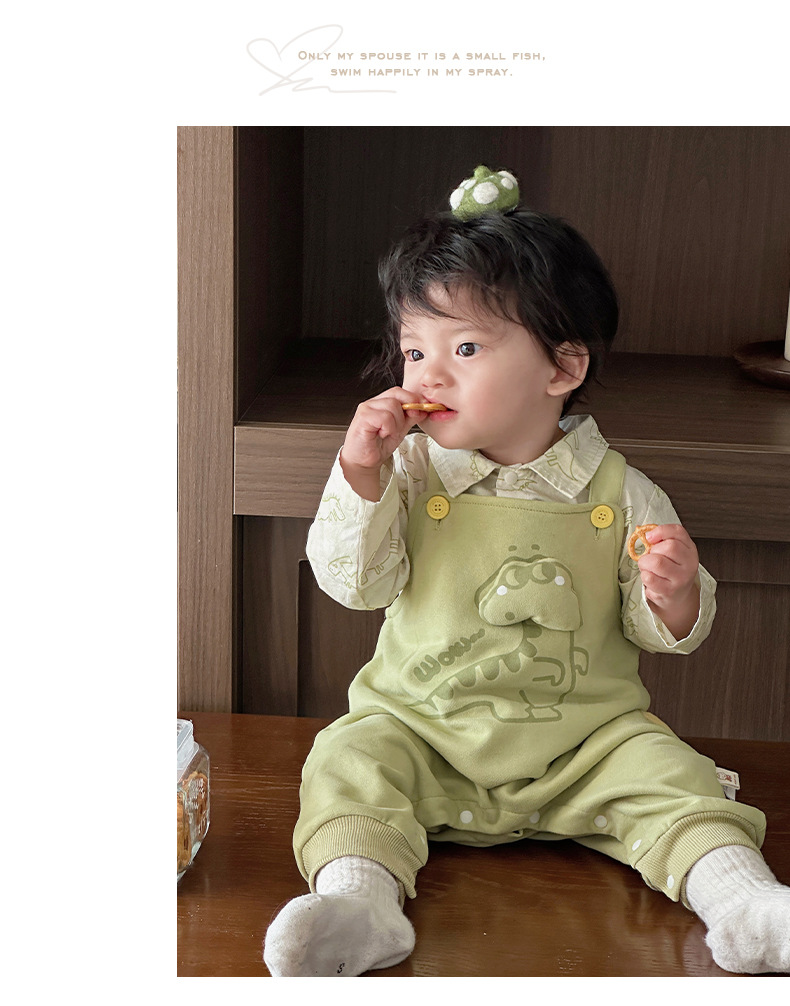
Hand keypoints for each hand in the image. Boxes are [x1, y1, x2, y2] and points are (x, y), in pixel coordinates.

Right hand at [339, 388, 424, 499]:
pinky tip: (382, 434)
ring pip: (392, 406)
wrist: (363, 461)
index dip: (413, 398)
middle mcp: (373, 403)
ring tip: (389, 433)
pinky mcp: (363, 418)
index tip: (423, 409)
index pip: (399, 392)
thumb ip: (410, 418)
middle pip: (397, 394)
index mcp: (381, 403)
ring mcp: (366, 409)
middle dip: (407, 409)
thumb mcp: (399, 430)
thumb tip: (424, 410)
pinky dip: (389, 428)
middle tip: (405, 425)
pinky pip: (385, 417)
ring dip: (396, 423)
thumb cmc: (377, 445)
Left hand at [636, 523, 700, 638]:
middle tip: (650, 557)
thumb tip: (645, 534)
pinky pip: (649, 577)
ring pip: (657, 562)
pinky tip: (650, 578)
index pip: (677, 532)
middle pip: (668, 547)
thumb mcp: (673, 552)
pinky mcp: (669, 591)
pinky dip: (644, 576)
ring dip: (645, 563)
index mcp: (690, 549)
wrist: (677, 595)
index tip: (649, 537)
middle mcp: (690, 563)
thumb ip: (662, 539)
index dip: (660, 531)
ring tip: (648, 568)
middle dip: (652, 551)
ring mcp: (681, 578)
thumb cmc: (671, 569)